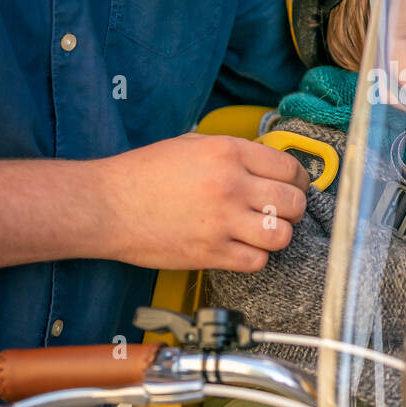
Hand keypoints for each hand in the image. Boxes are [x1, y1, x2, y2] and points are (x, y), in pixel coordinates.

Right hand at [97, 133, 309, 270]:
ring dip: (277, 235)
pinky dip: (255, 257)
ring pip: (281, 235)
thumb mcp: (193, 145)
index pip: (290, 168)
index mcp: (229, 153)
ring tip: (263, 231)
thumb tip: (267, 165)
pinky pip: (257, 261)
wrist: (107, 205)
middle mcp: (231, 185)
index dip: (298, 180)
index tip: (293, 187)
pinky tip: (242, 248)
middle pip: (293, 203)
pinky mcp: (211, 252)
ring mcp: (223, 221)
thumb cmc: (144, 173)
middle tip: (280, 211)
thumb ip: (234, 152)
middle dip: (293, 208)